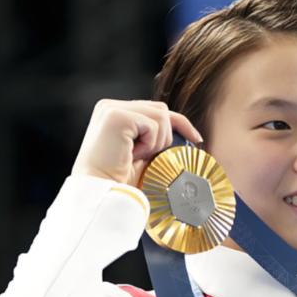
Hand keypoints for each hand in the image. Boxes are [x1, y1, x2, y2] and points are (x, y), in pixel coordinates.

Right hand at [71, 99, 201, 186]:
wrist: (100, 191)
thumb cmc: (119, 178)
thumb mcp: (143, 152)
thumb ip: (155, 136)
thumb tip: (187, 133)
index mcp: (114, 112)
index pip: (155, 109)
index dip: (179, 122)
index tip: (196, 138)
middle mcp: (110, 106)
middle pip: (160, 109)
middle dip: (166, 135)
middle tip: (151, 156)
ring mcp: (112, 109)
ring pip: (161, 116)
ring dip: (157, 142)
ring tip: (136, 156)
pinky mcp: (116, 115)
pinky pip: (153, 125)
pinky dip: (149, 144)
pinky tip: (131, 155)